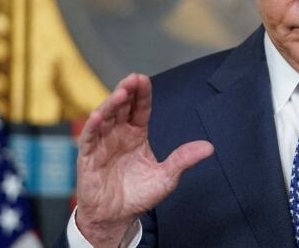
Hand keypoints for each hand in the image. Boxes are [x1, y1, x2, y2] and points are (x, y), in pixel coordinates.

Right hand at [75, 73, 213, 246]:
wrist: (117, 218)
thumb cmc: (139, 195)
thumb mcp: (166, 177)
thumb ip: (183, 159)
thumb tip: (210, 147)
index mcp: (136, 134)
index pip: (139, 109)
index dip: (142, 94)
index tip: (144, 79)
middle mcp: (118, 134)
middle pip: (121, 107)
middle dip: (126, 92)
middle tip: (133, 79)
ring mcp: (102, 143)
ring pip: (105, 117)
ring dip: (110, 105)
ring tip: (120, 93)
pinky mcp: (88, 157)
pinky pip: (89, 138)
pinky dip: (93, 126)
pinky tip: (98, 116)